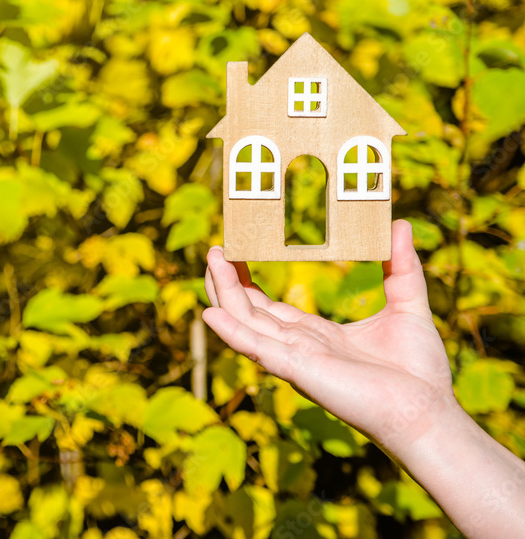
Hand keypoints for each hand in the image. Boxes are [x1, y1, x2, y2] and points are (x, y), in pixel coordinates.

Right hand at [203, 220, 458, 454]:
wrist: (428, 412)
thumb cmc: (419, 371)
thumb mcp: (408, 305)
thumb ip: (401, 267)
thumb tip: (400, 224)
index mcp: (316, 336)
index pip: (269, 306)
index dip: (248, 280)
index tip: (235, 252)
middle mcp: (298, 347)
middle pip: (248, 311)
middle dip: (228, 281)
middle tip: (215, 248)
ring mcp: (295, 359)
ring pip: (246, 323)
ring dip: (224, 293)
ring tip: (212, 260)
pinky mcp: (298, 370)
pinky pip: (256, 348)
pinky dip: (231, 331)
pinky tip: (209, 313)